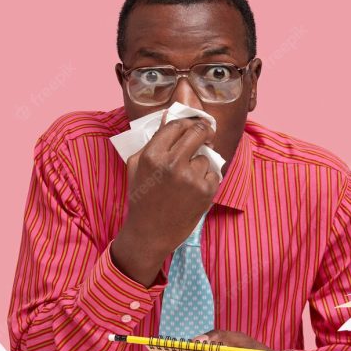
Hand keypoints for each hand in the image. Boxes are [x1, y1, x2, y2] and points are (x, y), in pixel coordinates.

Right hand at [111, 115, 220, 285]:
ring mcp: (191, 178)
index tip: (193, 124)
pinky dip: (206, 179)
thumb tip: (169, 117)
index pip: (177, 125)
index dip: (188, 122)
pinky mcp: (206, 191)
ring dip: (200, 163)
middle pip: (198, 132)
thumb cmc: (142, 199)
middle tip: (206, 134)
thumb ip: (153, 140)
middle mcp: (173, 163)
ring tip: (186, 179)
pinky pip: (213, 173)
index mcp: (153, 155)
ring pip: (206, 156)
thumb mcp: (137, 166)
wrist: (150, 234)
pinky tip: (193, 190)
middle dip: (204, 130)